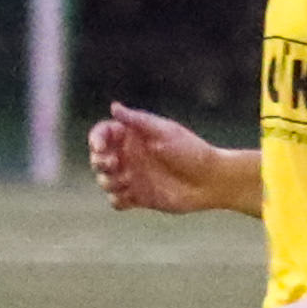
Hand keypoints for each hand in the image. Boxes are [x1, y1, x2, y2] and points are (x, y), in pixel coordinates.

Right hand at [87, 102, 233, 213]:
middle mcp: (130, 156)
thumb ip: (138, 121)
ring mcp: (133, 177)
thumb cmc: (191, 152)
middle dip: (100, 162)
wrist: (210, 180)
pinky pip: (116, 201)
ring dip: (109, 181)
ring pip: (104, 181)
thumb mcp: (164, 132)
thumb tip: (114, 107)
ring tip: (128, 180)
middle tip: (115, 164)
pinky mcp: (138, 197)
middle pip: (98, 159)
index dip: (96, 139)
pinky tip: (130, 195)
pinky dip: (117, 200)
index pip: (102, 134)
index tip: (100, 147)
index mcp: (133, 136)